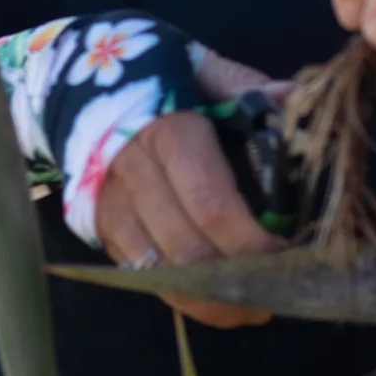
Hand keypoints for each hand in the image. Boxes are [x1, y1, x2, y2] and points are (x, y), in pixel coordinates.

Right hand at [93, 49, 282, 328]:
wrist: (81, 83)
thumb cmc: (158, 77)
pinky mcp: (101, 228)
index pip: (211, 204)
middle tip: (278, 292)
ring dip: (211, 303)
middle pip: (188, 251)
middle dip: (237, 284)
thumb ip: (248, 86)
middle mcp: (135, 175)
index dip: (252, 241)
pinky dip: (180, 295)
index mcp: (170, 132)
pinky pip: (143, 276)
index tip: (288, 254)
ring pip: (163, 274)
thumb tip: (294, 98)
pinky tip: (213, 297)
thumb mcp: (202, 68)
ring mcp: (112, 206)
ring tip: (252, 306)